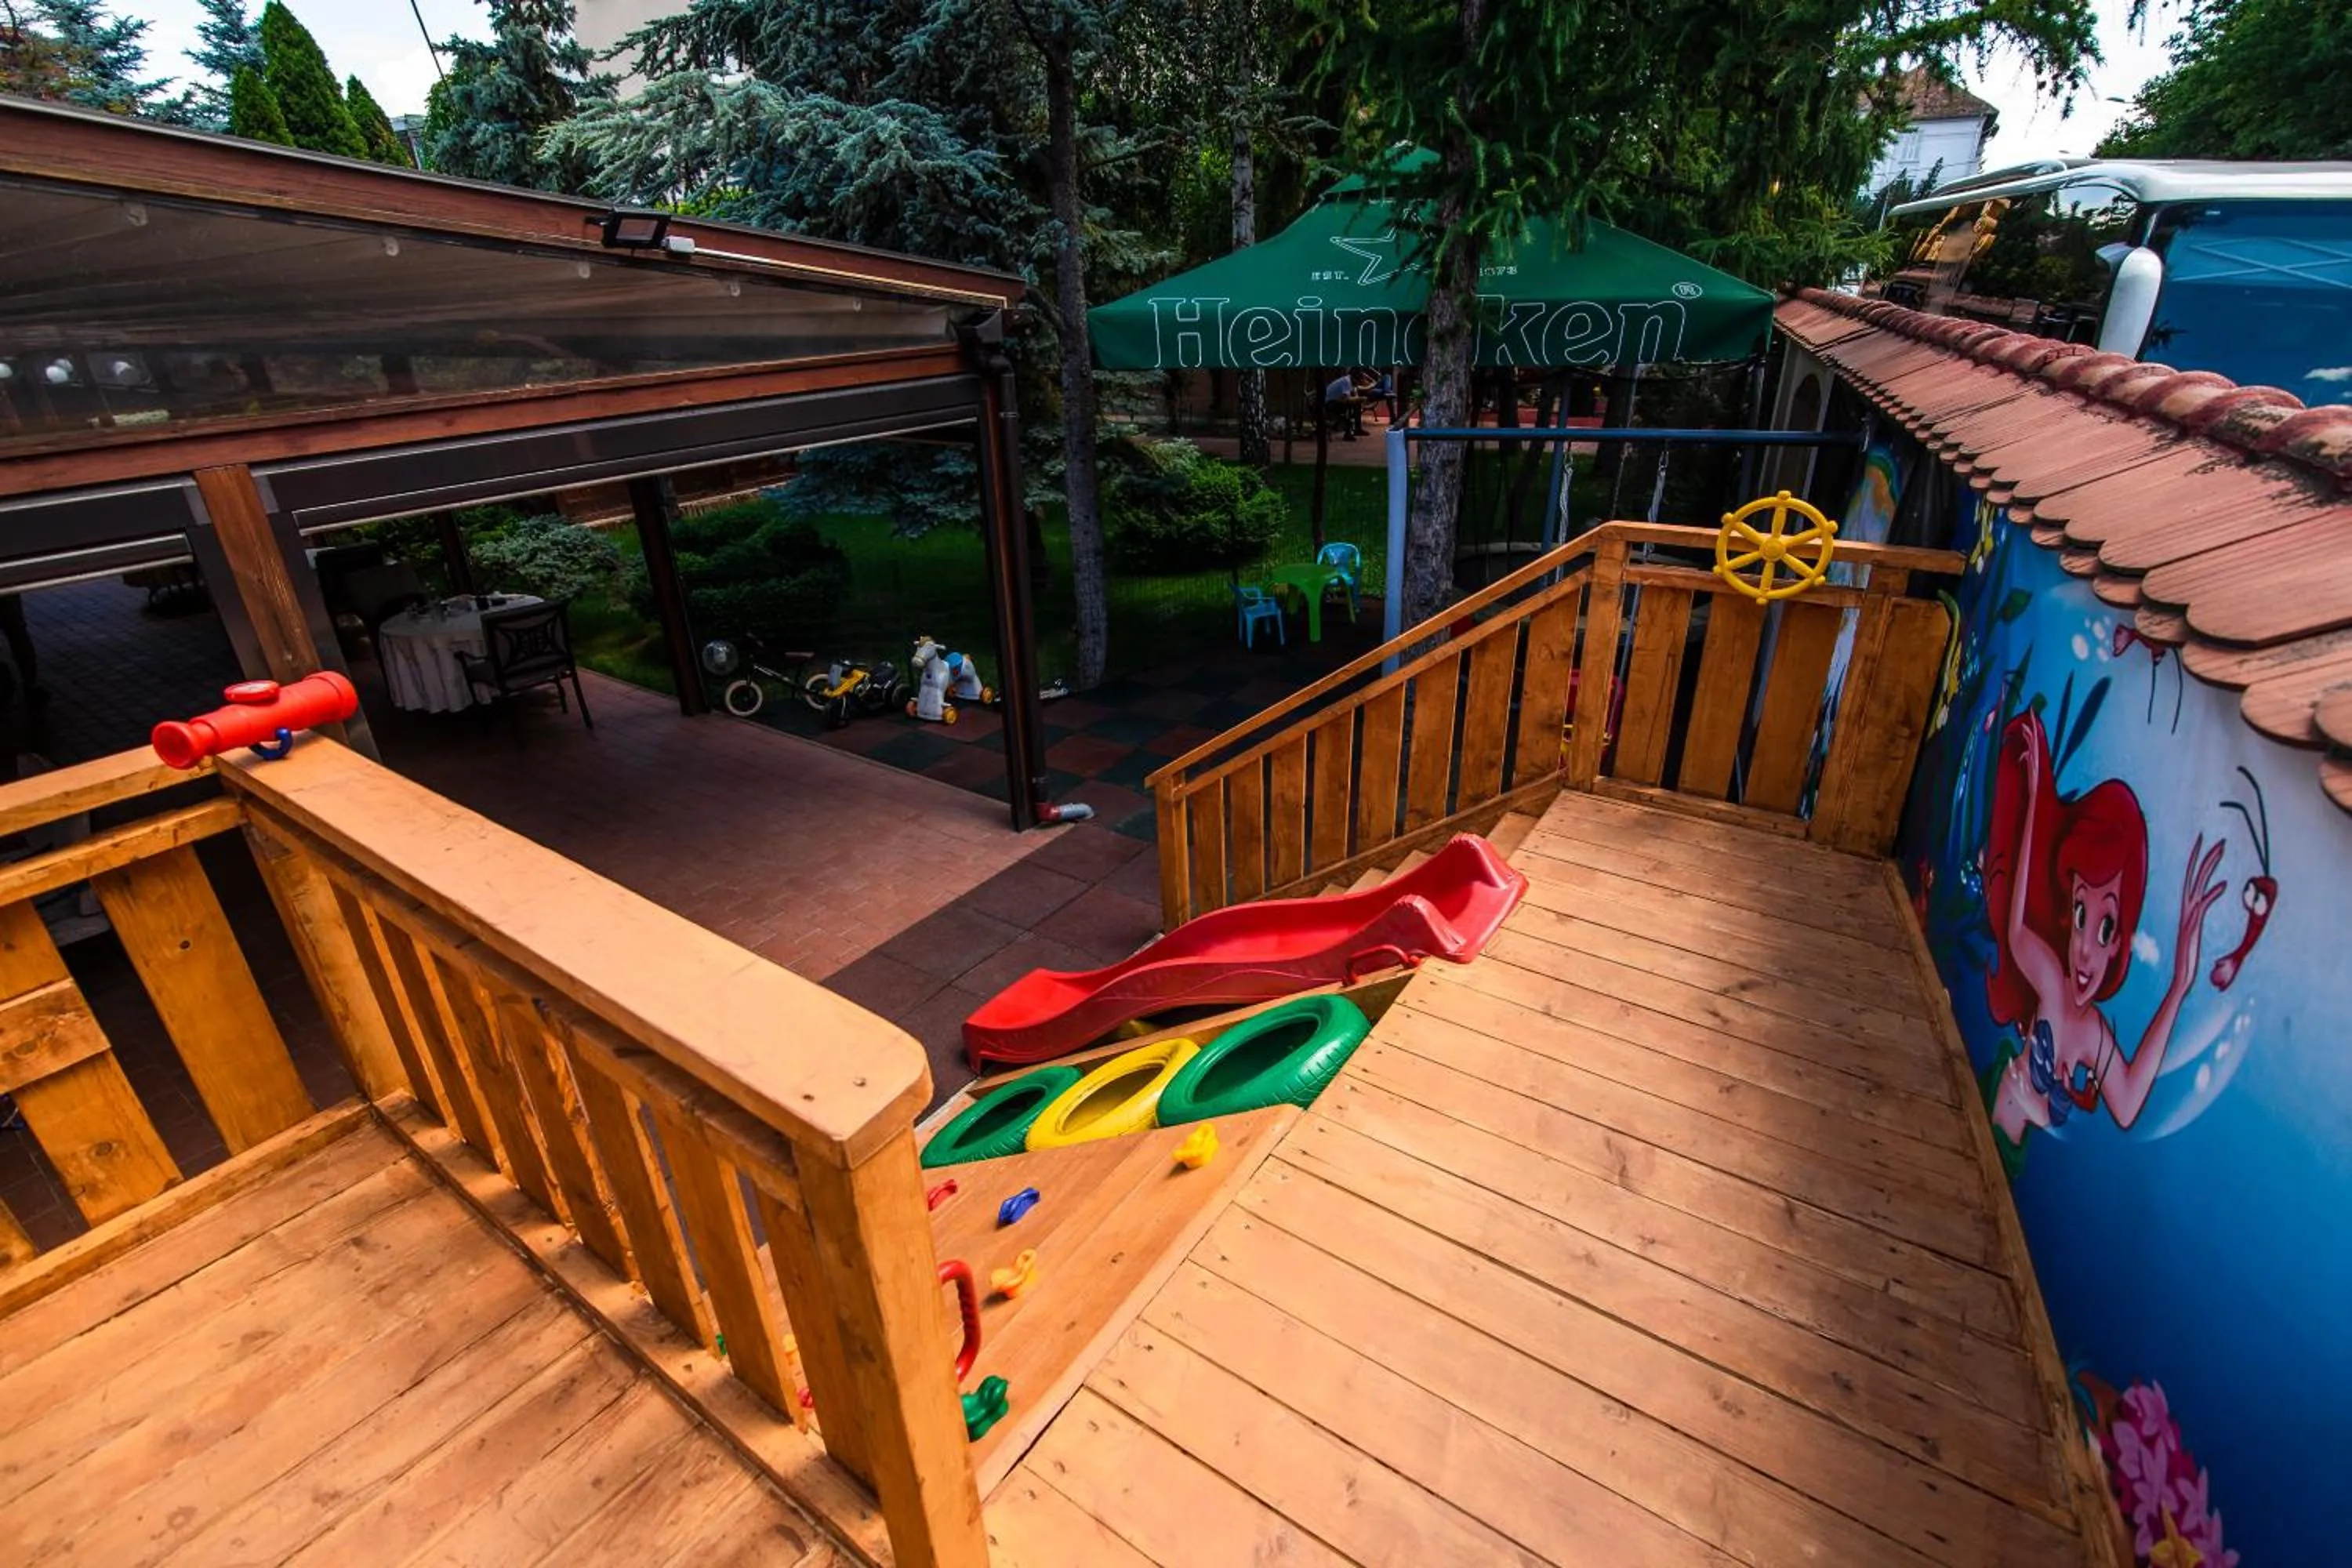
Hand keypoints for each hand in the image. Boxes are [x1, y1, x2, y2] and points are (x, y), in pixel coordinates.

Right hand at [2174, 833, 2227, 990]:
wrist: (2181, 978)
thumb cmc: (2189, 960)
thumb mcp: (2194, 936)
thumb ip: (2196, 921)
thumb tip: (2201, 912)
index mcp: (2187, 909)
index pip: (2191, 877)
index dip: (2197, 858)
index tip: (2204, 841)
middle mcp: (2186, 909)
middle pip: (2195, 876)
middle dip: (2207, 857)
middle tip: (2219, 840)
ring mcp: (2188, 916)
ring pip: (2198, 884)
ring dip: (2210, 866)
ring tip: (2221, 850)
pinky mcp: (2193, 926)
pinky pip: (2203, 906)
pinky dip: (2212, 894)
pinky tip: (2224, 885)